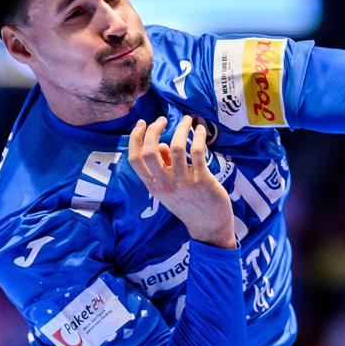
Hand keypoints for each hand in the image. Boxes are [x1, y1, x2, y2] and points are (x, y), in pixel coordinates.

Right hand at [127, 115, 235, 248]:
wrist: (209, 226)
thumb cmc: (189, 204)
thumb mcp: (169, 189)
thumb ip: (163, 168)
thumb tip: (162, 146)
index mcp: (153, 186)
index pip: (135, 160)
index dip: (135, 138)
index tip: (142, 123)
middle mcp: (165, 185)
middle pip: (150, 152)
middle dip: (154, 130)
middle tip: (163, 119)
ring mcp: (183, 183)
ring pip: (176, 147)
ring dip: (181, 128)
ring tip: (188, 119)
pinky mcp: (202, 180)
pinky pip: (197, 152)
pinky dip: (198, 136)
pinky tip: (201, 129)